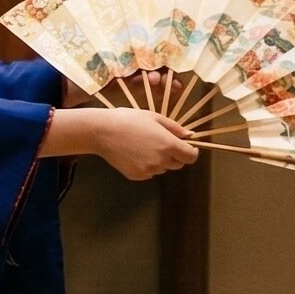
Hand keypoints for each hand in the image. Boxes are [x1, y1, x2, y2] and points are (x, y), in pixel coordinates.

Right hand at [41, 108, 197, 178]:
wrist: (103, 131)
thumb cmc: (129, 119)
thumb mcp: (155, 118)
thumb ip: (175, 128)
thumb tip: (189, 135)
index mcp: (169, 145)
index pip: (191, 157)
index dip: (191, 152)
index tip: (187, 147)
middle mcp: (161, 161)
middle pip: (178, 164)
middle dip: (175, 155)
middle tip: (162, 143)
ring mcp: (148, 170)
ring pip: (162, 168)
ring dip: (160, 160)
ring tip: (144, 146)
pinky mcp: (137, 176)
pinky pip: (149, 173)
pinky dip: (147, 165)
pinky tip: (135, 153)